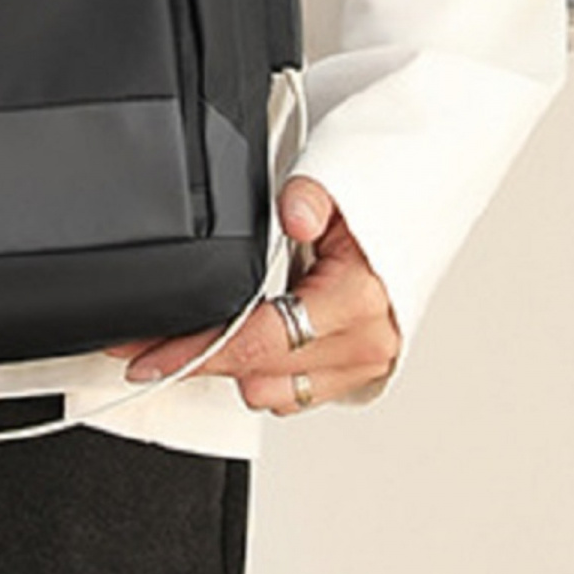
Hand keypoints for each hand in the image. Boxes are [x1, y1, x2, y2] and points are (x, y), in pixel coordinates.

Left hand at [101, 176, 401, 413]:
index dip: (198, 352)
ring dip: (236, 368)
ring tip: (213, 332)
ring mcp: (363, 363)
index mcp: (359, 299)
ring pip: (271, 393)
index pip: (261, 342)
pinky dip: (265, 372)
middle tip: (156, 344)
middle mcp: (365, 341)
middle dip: (200, 359)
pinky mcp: (357, 373)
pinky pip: (294, 392)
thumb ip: (310, 197)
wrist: (422, 206)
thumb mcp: (337, 180)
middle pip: (257, 375)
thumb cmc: (378, 199)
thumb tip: (295, 213)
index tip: (152, 357)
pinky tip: (254, 340)